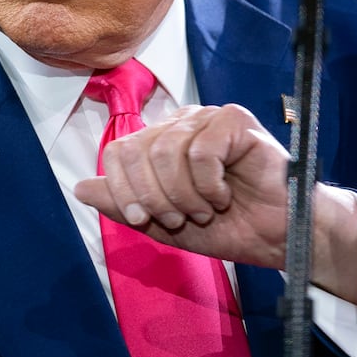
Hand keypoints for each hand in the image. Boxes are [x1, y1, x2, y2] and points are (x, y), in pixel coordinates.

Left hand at [72, 104, 356, 302]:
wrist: (277, 237)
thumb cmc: (227, 227)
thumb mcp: (163, 225)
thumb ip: (124, 205)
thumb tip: (79, 187)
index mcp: (161, 142)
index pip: (118, 152)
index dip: (123, 190)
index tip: (143, 220)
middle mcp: (181, 124)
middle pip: (138, 150)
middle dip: (155, 197)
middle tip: (182, 220)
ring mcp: (208, 118)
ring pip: (168, 151)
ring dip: (185, 195)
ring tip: (206, 212)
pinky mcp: (235, 121)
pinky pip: (201, 150)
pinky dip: (208, 184)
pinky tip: (224, 195)